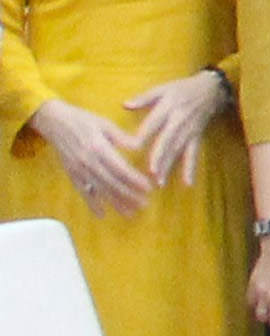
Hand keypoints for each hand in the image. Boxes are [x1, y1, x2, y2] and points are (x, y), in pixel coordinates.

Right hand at [30, 98, 154, 215]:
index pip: (120, 168)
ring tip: (129, 213)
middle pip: (111, 182)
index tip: (148, 189)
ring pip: (99, 190)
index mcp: (98, 148)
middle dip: (128, 195)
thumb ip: (122, 136)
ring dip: (114, 203)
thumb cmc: (83, 121)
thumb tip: (139, 145)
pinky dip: (92, 204)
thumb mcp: (105, 123)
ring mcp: (78, 170)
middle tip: (144, 205)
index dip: (134, 180)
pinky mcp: (71, 174)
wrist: (54, 122)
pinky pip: (83, 191)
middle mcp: (88, 161)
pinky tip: (102, 214)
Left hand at [121, 70, 229, 188]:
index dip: (143, 135)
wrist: (211, 90)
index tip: (131, 148)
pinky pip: (194, 154)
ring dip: (170, 165)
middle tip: (151, 171)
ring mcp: (189, 130)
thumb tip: (124, 105)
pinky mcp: (197, 137)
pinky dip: (191, 169)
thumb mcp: (163, 88)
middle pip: (167, 141)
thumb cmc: (182, 89)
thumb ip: (144, 98)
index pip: (153, 124)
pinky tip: (188, 183)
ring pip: (178, 150)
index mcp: (168, 107)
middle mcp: (179, 120)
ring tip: (160, 181)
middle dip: (160, 156)